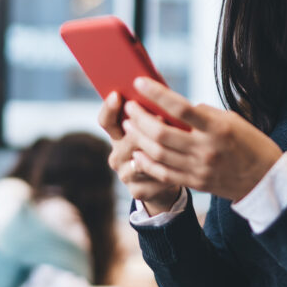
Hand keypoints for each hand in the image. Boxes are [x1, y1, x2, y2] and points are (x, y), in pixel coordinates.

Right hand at [97, 92, 181, 212]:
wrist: (162, 183)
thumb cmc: (161, 147)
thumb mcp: (154, 129)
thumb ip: (152, 115)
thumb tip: (159, 94)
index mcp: (118, 136)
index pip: (106, 120)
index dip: (109, 108)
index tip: (116, 95)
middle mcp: (117, 155)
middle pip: (127, 139)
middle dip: (146, 127)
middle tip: (162, 117)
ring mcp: (125, 174)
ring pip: (141, 160)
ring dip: (159, 151)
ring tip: (175, 143)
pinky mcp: (137, 191)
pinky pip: (155, 178)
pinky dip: (169, 171)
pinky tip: (180, 166)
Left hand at [123, 77, 283, 201]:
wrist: (265, 179)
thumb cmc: (249, 143)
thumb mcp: (232, 120)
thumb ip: (203, 114)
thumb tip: (174, 106)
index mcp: (218, 128)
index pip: (181, 108)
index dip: (157, 94)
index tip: (140, 83)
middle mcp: (207, 149)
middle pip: (162, 133)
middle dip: (140, 118)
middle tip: (129, 107)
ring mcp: (200, 168)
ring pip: (158, 154)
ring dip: (138, 138)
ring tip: (129, 126)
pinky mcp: (196, 182)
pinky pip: (164, 174)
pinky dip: (146, 163)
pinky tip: (137, 152)